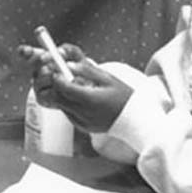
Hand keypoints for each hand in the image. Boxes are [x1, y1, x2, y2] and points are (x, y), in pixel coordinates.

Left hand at [17, 43, 131, 132]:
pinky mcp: (81, 127)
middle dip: (56, 87)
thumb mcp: (108, 79)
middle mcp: (84, 113)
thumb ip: (87, 71)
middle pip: (57, 98)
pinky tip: (82, 100)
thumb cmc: (124, 97)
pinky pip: (68, 113)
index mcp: (91, 99)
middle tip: (61, 78)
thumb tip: (69, 64)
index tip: (57, 71)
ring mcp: (82, 122)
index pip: (64, 88)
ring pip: (61, 106)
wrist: (135, 119)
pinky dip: (70, 105)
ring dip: (63, 96)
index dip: (57, 78)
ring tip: (76, 88)